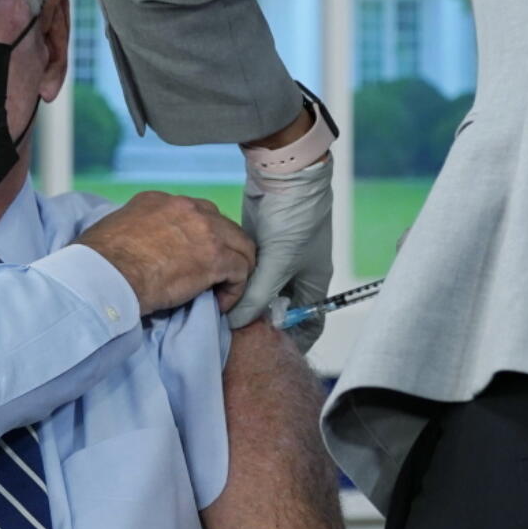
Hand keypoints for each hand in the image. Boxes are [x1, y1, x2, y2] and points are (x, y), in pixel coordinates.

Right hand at [74, 191, 255, 315]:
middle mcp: (185, 207)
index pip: (193, 214)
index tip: (191, 259)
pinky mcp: (216, 257)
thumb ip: (134, 232)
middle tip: (214, 275)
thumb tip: (135, 249)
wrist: (106, 275)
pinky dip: (235, 290)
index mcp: (158, 201)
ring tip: (222, 291)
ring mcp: (204, 229)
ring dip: (234, 270)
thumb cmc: (98, 261)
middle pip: (222, 225)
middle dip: (223, 250)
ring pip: (241, 246)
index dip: (198, 239)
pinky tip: (220, 303)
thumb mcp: (114, 231)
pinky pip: (241, 271)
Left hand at [227, 156, 332, 352]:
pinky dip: (233, 280)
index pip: (308, 323)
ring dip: (242, 300)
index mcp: (313, 283)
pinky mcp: (257, 246)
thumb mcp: (277, 264)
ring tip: (218, 315)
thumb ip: (257, 297)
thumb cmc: (294, 219)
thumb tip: (234, 322)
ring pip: (258, 290)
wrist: (286, 175)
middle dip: (257, 322)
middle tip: (231, 335)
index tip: (265, 354)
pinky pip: (245, 272)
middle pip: (277, 310)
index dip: (291, 340)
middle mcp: (296, 275)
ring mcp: (276, 260)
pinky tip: (214, 289)